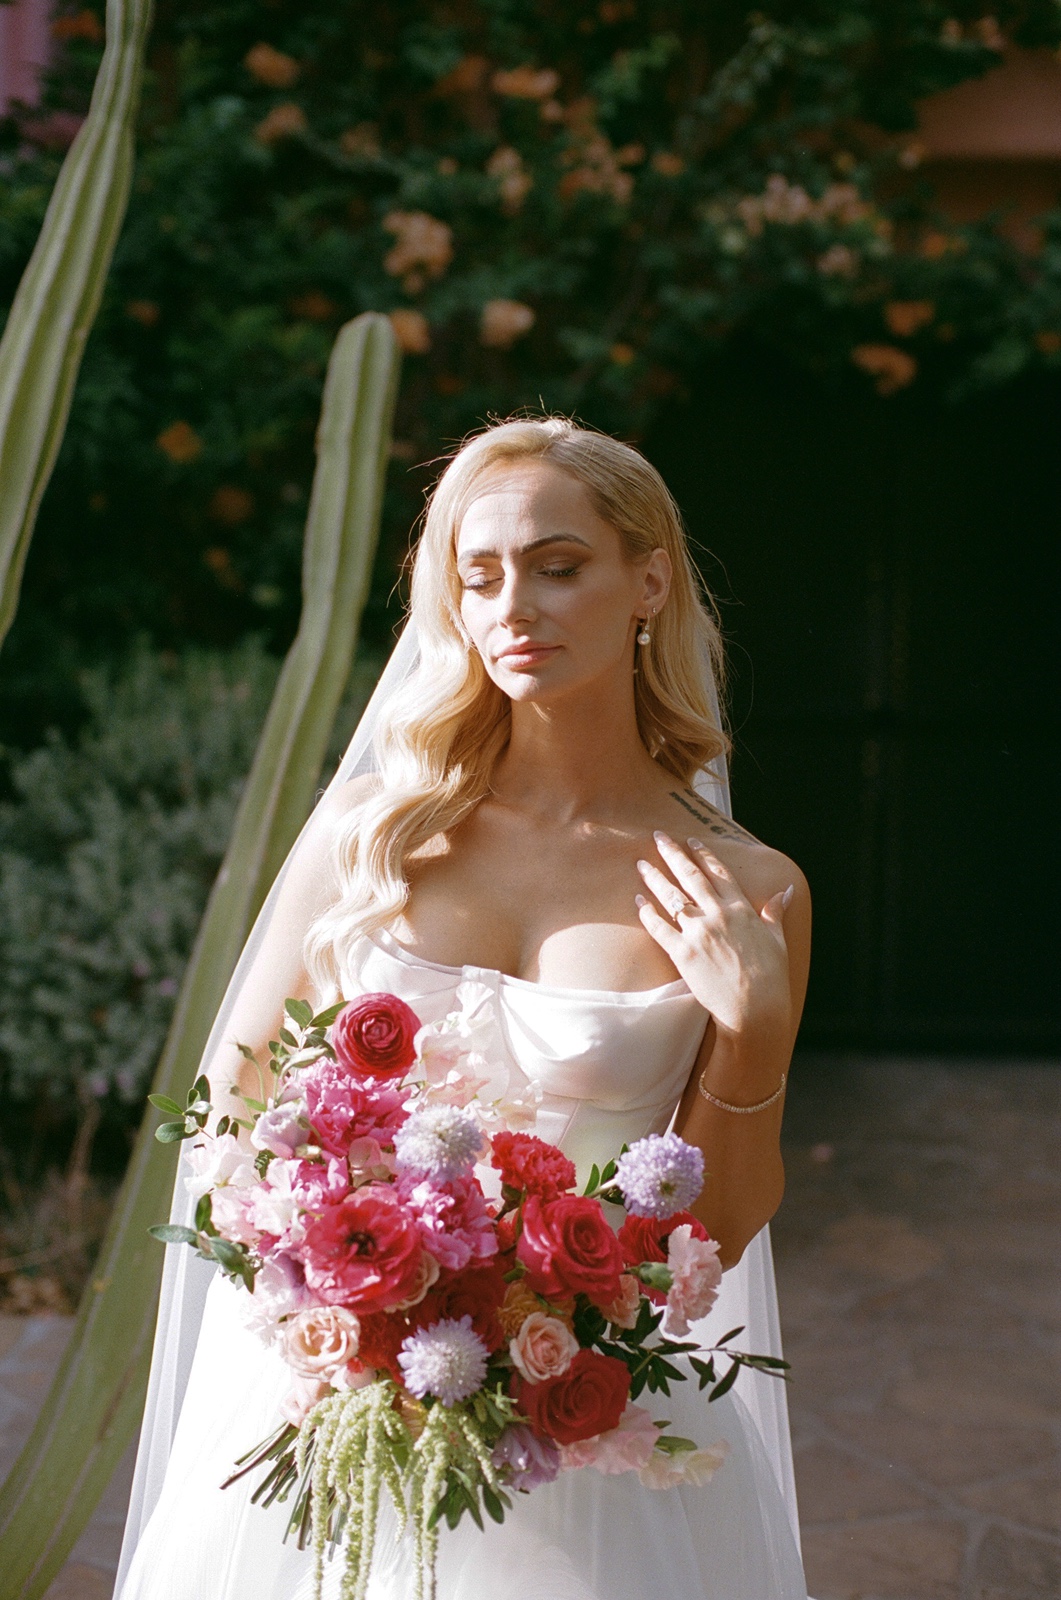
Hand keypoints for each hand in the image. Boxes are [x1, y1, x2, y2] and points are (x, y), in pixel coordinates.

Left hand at [635, 832, 793, 1040]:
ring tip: (640, 864)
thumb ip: (776, 912)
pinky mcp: (682, 953)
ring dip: (654, 878)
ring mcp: (699, 932)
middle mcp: (718, 915)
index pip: (719, 872)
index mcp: (741, 909)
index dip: (703, 854)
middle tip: (658, 837)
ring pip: (671, 897)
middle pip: (690, 876)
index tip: (690, 840)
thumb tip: (787, 890)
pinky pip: (659, 927)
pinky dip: (647, 913)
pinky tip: (638, 901)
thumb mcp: (778, 939)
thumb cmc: (771, 977)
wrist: (756, 1009)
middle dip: (672, 854)